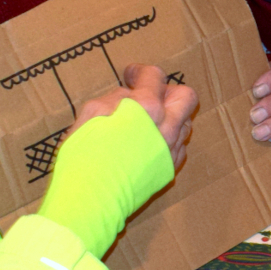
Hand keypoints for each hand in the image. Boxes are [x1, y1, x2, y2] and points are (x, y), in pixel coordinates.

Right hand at [70, 64, 196, 168]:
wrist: (91, 198)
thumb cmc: (84, 155)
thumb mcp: (90, 114)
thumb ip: (115, 98)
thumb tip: (129, 94)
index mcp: (146, 108)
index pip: (155, 76)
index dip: (141, 72)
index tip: (131, 75)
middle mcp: (166, 126)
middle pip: (186, 97)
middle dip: (169, 91)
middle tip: (149, 96)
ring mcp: (171, 150)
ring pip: (186, 123)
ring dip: (171, 116)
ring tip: (148, 122)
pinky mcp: (170, 170)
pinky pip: (179, 147)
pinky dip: (168, 140)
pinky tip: (148, 144)